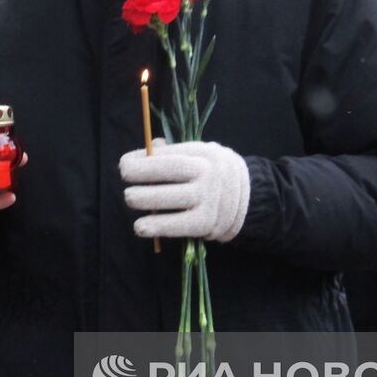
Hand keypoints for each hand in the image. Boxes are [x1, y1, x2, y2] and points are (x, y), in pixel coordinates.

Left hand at [119, 139, 250, 241]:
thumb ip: (175, 153)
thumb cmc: (214, 175)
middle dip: (140, 176)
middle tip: (125, 181)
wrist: (251, 199)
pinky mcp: (207, 223)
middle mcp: (208, 173)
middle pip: (167, 172)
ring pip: (168, 199)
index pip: (168, 155)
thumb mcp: (201, 156)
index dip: (142, 160)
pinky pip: (177, 225)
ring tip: (130, 199)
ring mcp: (209, 199)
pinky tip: (140, 227)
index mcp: (204, 153)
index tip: (125, 165)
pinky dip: (156, 226)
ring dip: (143, 199)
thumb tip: (148, 149)